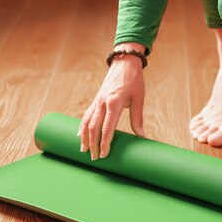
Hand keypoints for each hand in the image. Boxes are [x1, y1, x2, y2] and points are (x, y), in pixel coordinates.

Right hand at [79, 42, 145, 159]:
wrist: (124, 63)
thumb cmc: (134, 81)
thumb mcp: (139, 99)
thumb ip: (137, 118)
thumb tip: (142, 136)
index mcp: (114, 103)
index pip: (107, 127)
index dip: (105, 142)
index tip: (105, 154)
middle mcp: (103, 103)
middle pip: (94, 127)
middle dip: (93, 144)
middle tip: (95, 158)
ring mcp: (97, 101)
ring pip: (87, 122)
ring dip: (84, 137)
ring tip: (84, 151)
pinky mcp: (96, 100)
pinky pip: (86, 115)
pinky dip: (82, 126)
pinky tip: (80, 136)